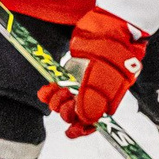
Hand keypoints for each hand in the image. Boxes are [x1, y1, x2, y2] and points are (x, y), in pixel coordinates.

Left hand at [37, 7, 142, 137]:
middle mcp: (95, 92)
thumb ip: (95, 97)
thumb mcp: (106, 76)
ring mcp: (82, 83)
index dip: (82, 128)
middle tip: (65, 103)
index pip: (93, 120)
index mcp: (108, 97)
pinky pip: (58, 88)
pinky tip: (45, 91)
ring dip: (57, 102)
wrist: (109, 28)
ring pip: (66, 102)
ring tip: (55, 94)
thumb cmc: (113, 51)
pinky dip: (49, 92)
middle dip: (67, 112)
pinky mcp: (71, 72)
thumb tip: (86, 119)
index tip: (72, 131)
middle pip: (77, 113)